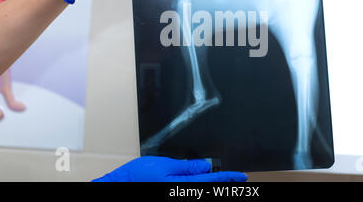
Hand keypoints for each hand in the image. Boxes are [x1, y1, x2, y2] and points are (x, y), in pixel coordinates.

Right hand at [92, 156, 247, 181]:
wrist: (121, 185)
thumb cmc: (139, 175)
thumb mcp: (164, 166)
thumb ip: (186, 167)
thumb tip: (205, 166)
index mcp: (183, 187)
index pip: (212, 182)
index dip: (229, 179)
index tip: (241, 177)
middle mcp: (182, 195)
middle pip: (209, 191)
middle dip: (224, 185)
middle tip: (237, 180)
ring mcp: (175, 196)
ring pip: (200, 192)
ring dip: (213, 187)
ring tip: (224, 181)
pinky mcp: (171, 195)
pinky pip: (189, 192)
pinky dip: (198, 188)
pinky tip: (202, 181)